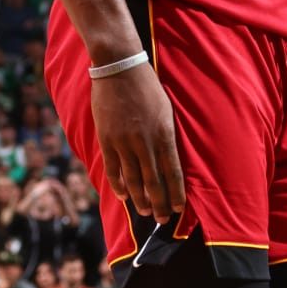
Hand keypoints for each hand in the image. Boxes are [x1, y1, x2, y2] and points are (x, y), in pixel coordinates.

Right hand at [90, 62, 184, 224]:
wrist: (119, 67)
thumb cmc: (147, 86)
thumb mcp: (166, 109)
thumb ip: (166, 135)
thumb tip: (168, 159)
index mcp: (164, 133)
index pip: (173, 172)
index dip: (176, 194)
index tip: (180, 209)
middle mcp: (145, 142)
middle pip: (154, 182)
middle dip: (160, 204)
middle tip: (163, 220)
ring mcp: (124, 142)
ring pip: (134, 180)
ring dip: (141, 199)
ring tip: (146, 212)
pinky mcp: (107, 139)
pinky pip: (113, 169)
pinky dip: (119, 185)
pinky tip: (124, 196)